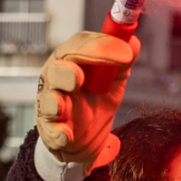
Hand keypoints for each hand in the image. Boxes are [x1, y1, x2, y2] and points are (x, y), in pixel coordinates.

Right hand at [36, 31, 138, 171]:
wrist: (87, 138)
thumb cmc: (95, 101)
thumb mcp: (112, 80)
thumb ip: (122, 62)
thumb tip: (132, 42)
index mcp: (72, 61)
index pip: (80, 46)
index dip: (101, 47)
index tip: (125, 54)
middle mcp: (57, 79)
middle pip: (57, 69)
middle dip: (67, 71)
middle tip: (80, 77)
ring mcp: (51, 106)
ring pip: (48, 100)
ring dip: (56, 102)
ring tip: (63, 105)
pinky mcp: (51, 131)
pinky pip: (51, 132)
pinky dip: (58, 133)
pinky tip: (66, 135)